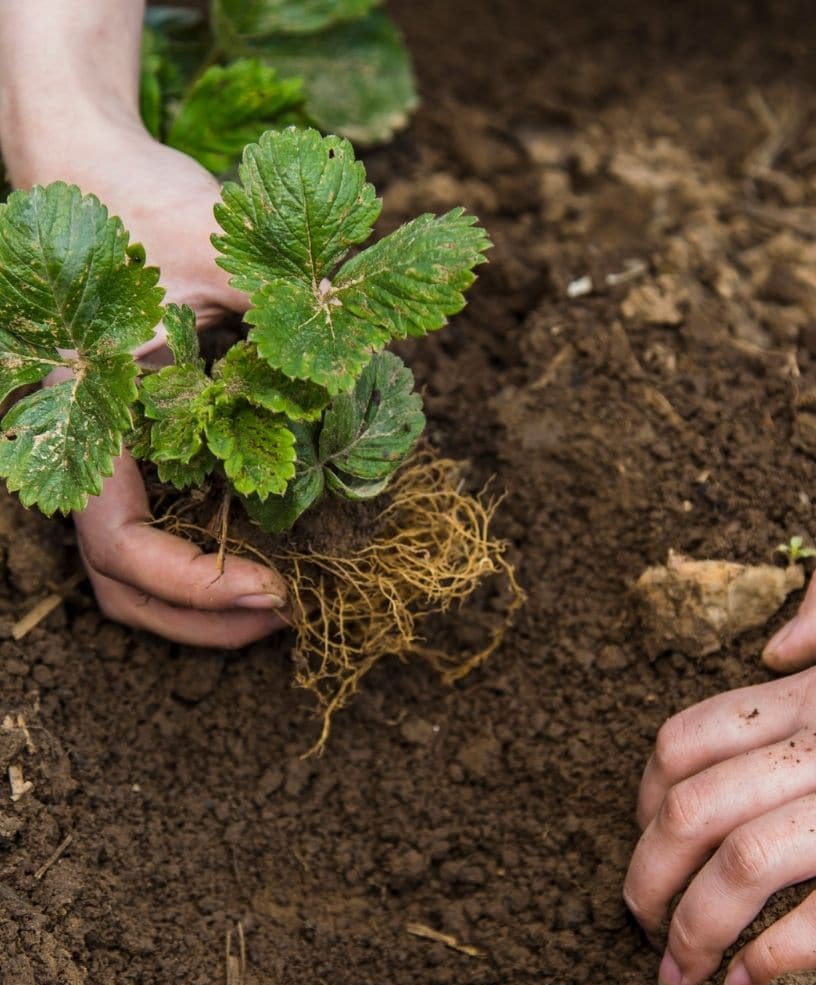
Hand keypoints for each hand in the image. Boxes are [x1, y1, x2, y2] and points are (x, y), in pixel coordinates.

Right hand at [10, 118, 288, 646]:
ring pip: (128, 569)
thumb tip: (365, 374)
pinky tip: (261, 550)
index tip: (276, 590)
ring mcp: (102, 451)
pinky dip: (201, 558)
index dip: (193, 583)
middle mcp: (80, 447)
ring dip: (200, 603)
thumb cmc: (141, 202)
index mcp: (84, 418)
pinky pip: (152, 525)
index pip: (118, 543)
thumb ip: (282, 314)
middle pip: (119, 582)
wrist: (90, 165)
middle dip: (201, 618)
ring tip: (280, 602)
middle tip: (289, 615)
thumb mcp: (220, 252)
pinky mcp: (129, 443)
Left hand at [624, 553, 815, 984]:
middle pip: (694, 810)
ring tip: (676, 969)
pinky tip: (750, 983)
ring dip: (693, 928)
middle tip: (638, 920)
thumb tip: (770, 649)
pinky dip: (776, 957)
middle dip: (644, 875)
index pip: (690, 738)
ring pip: (748, 867)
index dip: (645, 797)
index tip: (647, 837)